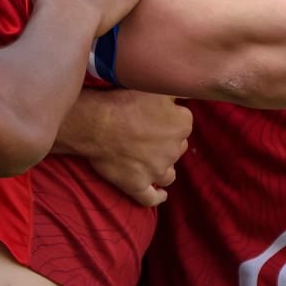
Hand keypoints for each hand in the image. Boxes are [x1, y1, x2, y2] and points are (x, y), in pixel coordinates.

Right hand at [64, 91, 192, 206]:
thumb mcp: (154, 88)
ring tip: (153, 162)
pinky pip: (151, 198)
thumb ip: (175, 90)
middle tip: (149, 136)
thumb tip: (190, 91)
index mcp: (181, 124)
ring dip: (163, 168)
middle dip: (167, 143)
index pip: (183, 123)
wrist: (96, 123)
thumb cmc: (124, 101)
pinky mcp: (138, 185)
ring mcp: (157, 170)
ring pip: (168, 174)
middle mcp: (174, 150)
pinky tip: (161, 195)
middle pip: (177, 148)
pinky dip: (158, 197)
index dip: (170, 119)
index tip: (158, 116)